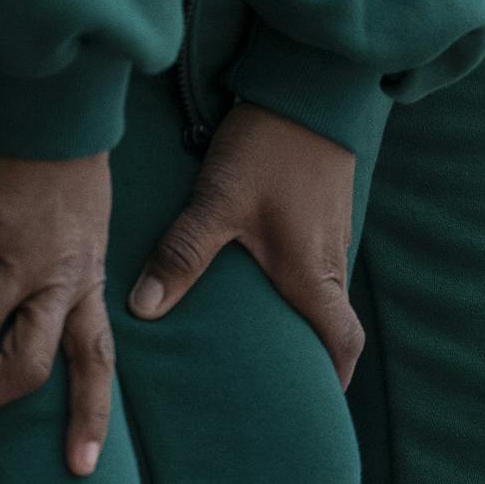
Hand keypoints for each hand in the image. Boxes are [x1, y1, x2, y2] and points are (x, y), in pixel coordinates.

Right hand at [0, 151, 117, 474]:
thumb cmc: (69, 170)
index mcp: (85, 288)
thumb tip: (36, 312)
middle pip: (20, 370)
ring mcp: (19, 256)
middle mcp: (56, 282)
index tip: (81, 468)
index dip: (89, 417)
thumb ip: (65, 278)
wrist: (61, 107)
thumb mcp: (86, 235)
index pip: (96, 364)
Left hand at [126, 104, 363, 387]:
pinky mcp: (324, 207)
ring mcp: (332, 232)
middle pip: (332, 322)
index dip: (334, 375)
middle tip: (280, 376)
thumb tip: (142, 309)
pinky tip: (266, 270)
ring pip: (323, 289)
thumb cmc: (268, 146)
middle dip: (312, 352)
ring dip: (303, 312)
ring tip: (265, 330)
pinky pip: (316, 258)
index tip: (320, 399)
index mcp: (312, 273)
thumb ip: (182, 256)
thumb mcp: (217, 202)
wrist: (306, 83)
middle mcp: (330, 259)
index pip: (342, 342)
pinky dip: (297, 277)